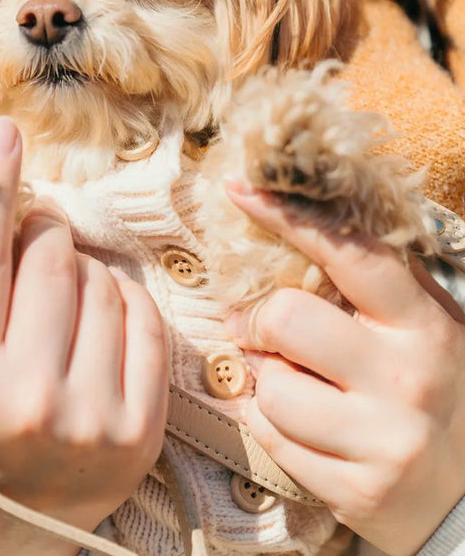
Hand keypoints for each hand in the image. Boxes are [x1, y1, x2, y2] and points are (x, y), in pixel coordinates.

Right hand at [0, 118, 168, 555]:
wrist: (12, 531)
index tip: (3, 133)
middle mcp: (28, 400)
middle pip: (51, 255)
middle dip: (40, 235)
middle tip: (29, 250)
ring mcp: (93, 417)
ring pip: (104, 280)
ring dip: (82, 272)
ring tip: (58, 303)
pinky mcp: (143, 428)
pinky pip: (145, 316)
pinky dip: (123, 302)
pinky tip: (97, 323)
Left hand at [225, 181, 464, 555]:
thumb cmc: (437, 387)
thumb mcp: (428, 324)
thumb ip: (380, 278)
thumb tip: (312, 214)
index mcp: (422, 325)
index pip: (349, 256)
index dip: (288, 218)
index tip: (242, 189)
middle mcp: (406, 380)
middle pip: (285, 319)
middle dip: (260, 321)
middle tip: (263, 328)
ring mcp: (383, 440)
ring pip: (269, 386)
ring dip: (267, 380)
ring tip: (296, 384)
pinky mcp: (355, 491)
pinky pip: (269, 438)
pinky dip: (269, 424)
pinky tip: (300, 423)